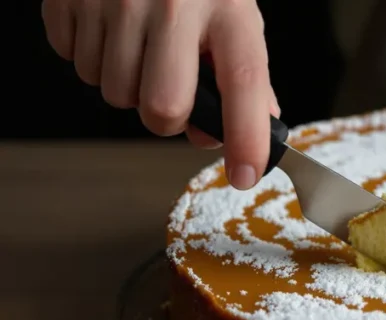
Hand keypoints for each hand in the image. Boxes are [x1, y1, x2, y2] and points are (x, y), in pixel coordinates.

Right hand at [41, 0, 279, 189]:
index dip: (246, 138)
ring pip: (113, 92)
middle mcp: (171, 3)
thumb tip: (247, 132)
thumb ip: (243, 74)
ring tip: (140, 46)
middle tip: (173, 91)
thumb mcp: (233, 14)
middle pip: (162, 108)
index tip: (246, 174)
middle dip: (167, 117)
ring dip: (127, 85)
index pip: (242, 85)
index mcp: (226, 9)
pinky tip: (110, 29)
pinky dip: (92, 58)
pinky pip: (75, 62)